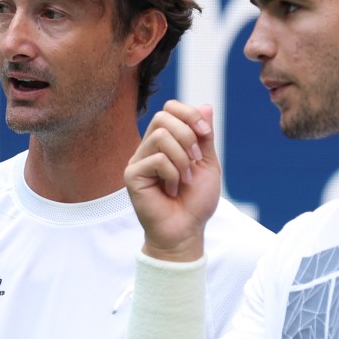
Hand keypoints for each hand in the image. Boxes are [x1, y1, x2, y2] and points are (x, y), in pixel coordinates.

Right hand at [124, 101, 219, 260]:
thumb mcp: (207, 164)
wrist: (186, 231)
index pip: (170, 109)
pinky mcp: (132, 175)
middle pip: (163, 116)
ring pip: (160, 135)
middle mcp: (148, 148)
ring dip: (182, 158)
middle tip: (196, 160)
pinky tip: (172, 190)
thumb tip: (205, 106)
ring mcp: (138, 160)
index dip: (189, 114)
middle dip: (188, 135)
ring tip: (185, 180)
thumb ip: (204, 136)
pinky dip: (173, 174)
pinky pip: (157, 159)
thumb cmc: (195, 202)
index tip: (206, 133)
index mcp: (165, 142)